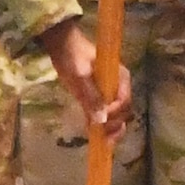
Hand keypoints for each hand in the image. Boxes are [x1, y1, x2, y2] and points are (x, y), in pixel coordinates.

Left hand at [37, 18, 132, 141]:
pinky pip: (105, 113)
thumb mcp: (80, 76)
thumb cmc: (72, 56)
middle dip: (116, 125)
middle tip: (103, 137)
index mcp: (120, 76)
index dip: (115, 114)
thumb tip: (101, 119)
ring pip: (117, 114)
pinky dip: (102, 124)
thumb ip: (91, 96)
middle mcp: (119, 85)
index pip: (124, 101)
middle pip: (124, 110)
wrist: (61, 44)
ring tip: (102, 140)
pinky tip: (96, 134)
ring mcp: (109, 91)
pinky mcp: (98, 95)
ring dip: (111, 128)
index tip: (101, 121)